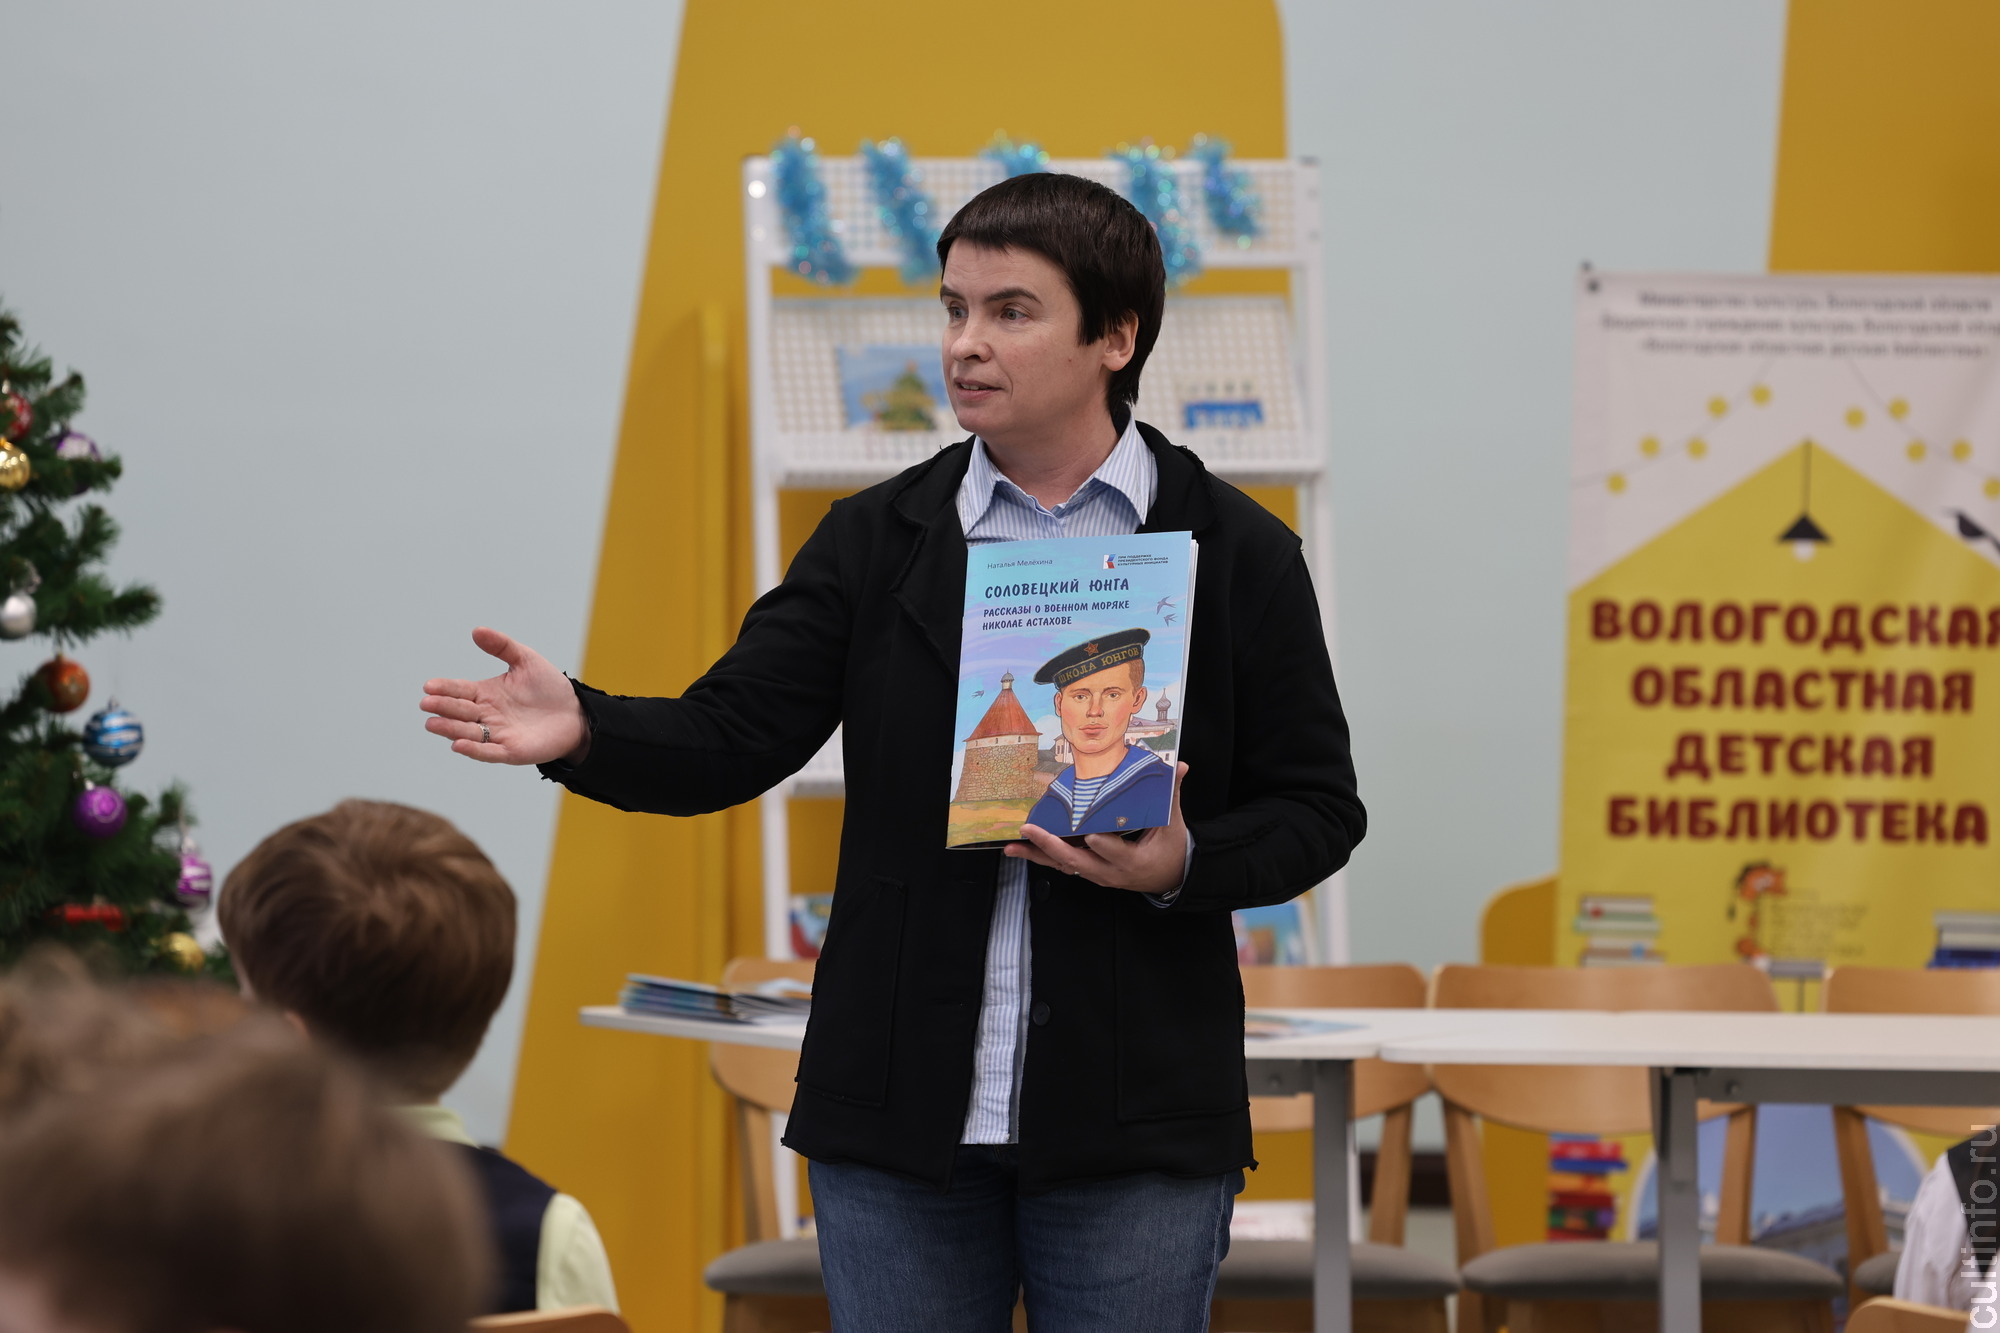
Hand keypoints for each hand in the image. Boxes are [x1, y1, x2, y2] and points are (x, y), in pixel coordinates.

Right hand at [420, 627, 589, 765]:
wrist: (576, 713)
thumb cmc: (550, 687)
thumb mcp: (526, 661)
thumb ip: (502, 646)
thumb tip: (476, 630)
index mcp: (486, 694)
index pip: (460, 690)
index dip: (444, 688)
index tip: (429, 686)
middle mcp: (487, 715)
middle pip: (459, 711)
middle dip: (443, 707)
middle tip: (426, 703)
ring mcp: (497, 734)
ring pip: (468, 733)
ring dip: (450, 729)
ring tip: (432, 724)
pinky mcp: (511, 751)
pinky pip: (488, 752)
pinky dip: (473, 749)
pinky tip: (458, 745)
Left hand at [1005, 762, 1190, 893]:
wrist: (1169, 877)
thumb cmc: (1170, 849)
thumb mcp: (1173, 825)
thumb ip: (1171, 795)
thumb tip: (1181, 766)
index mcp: (1133, 861)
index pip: (1116, 852)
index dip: (1104, 845)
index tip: (1091, 835)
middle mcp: (1110, 872)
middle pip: (1077, 861)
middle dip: (1051, 846)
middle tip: (1031, 830)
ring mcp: (1096, 874)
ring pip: (1064, 865)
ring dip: (1037, 855)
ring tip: (1014, 846)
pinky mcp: (1089, 871)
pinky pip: (1062, 865)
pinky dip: (1041, 857)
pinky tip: (1021, 849)